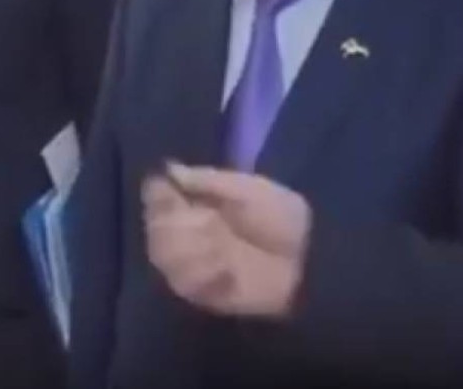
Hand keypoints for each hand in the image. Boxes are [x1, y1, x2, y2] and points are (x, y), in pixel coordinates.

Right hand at [142, 161, 311, 317]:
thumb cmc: (282, 219)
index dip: (158, 196)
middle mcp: (186, 234)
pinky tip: (224, 268)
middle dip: (174, 221)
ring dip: (188, 246)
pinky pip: (181, 280)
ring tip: (219, 246)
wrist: (308, 262)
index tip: (167, 190)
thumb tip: (168, 169)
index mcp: (195, 205)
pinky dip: (201, 271)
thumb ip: (207, 180)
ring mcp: (191, 265)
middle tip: (206, 221)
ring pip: (162, 254)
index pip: (156, 199)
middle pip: (153, 227)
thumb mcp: (248, 188)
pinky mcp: (200, 293)